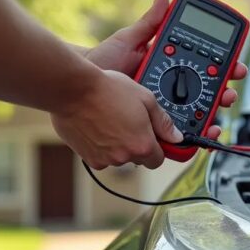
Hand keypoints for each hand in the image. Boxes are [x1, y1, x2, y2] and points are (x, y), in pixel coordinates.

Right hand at [51, 69, 182, 169]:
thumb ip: (164, 122)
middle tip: (129, 122)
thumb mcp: (145, 99)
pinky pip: (100, 156)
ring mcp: (104, 159)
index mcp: (143, 145)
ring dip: (118, 145)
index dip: (157, 148)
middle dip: (137, 144)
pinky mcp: (87, 158)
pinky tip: (97, 126)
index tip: (153, 137)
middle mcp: (124, 157)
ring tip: (110, 120)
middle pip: (138, 158)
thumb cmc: (108, 90)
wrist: (73, 89)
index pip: (158, 160)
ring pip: (118, 157)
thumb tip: (176, 137)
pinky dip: (101, 146)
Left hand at [86, 0, 247, 140]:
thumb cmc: (103, 62)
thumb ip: (149, 23)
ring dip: (213, 117)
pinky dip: (193, 139)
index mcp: (170, 66)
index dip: (224, 67)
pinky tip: (202, 136)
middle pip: (207, 93)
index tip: (236, 67)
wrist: (80, 87)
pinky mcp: (154, 128)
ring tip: (217, 116)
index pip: (204, 67)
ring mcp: (163, 110)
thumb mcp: (128, 40)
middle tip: (229, 93)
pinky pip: (178, 136)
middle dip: (224, 94)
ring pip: (197, 115)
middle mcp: (171, 89)